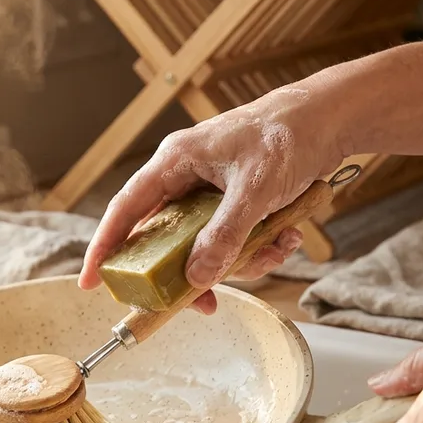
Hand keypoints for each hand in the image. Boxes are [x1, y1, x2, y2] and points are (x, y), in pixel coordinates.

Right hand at [77, 86, 343, 313]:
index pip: (126, 209)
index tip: (91, 282)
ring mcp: (212, 194)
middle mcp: (187, 179)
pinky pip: (235, 241)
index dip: (105, 247)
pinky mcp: (237, 204)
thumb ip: (225, 235)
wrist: (331, 119)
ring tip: (276, 249)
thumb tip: (197, 278)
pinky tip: (289, 236)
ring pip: (206, 247)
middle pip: (167, 241)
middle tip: (207, 302)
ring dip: (242, 260)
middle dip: (193, 273)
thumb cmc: (286, 135)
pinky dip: (261, 248)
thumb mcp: (255, 189)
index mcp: (175, 163)